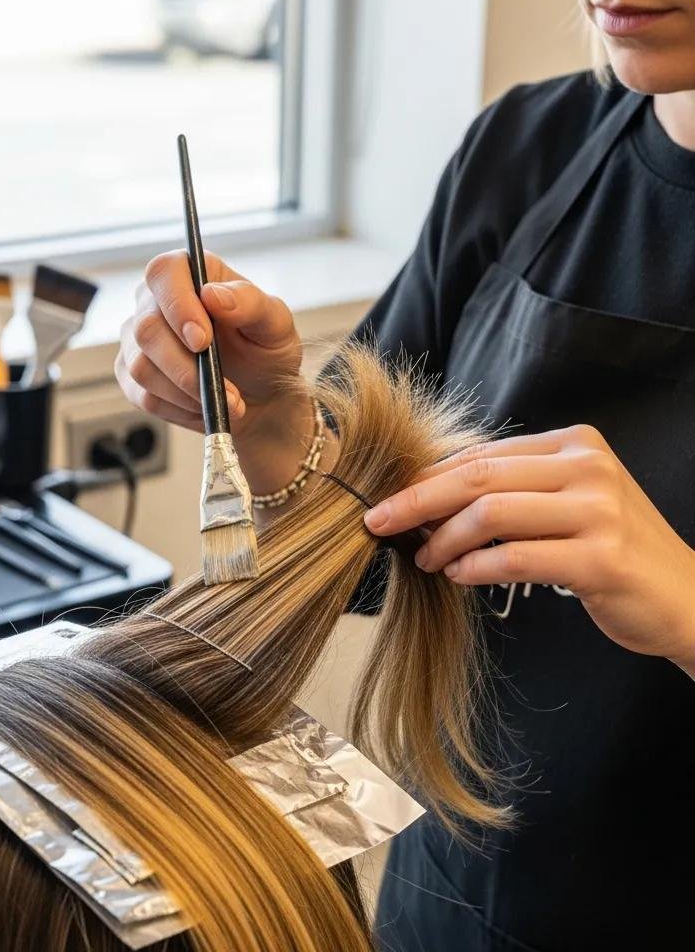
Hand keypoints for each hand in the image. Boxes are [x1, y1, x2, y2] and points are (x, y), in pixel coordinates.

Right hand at [116, 250, 301, 439]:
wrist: (260, 395)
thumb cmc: (265, 350)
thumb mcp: (275, 324)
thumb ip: (250, 303)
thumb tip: (213, 294)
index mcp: (188, 273)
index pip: (164, 273)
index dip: (177, 306)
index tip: (202, 341)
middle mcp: (154, 301)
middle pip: (147, 329)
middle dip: (186, 367)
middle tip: (224, 388)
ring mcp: (138, 339)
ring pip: (142, 367)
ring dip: (187, 392)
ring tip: (224, 400)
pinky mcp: (132, 375)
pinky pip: (143, 396)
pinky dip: (179, 409)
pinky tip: (203, 406)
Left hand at [363, 424, 694, 671]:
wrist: (686, 597)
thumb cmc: (609, 548)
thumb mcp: (564, 502)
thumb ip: (509, 489)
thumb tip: (424, 493)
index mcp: (573, 444)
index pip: (481, 456)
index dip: (426, 478)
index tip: (389, 499)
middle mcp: (587, 468)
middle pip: (477, 477)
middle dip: (417, 500)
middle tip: (378, 522)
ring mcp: (598, 511)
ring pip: (490, 514)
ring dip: (444, 540)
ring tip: (425, 559)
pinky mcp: (601, 558)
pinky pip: (514, 558)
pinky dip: (474, 568)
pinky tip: (457, 575)